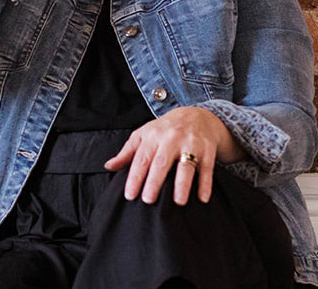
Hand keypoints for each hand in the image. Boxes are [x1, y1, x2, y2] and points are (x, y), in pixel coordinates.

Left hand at [104, 106, 237, 205]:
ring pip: (186, 165)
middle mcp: (171, 139)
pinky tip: (202, 198)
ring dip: (182, 184)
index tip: (130, 195)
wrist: (197, 116)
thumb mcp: (144, 135)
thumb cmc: (165, 129)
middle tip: (148, 200)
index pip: (141, 159)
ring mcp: (191, 143)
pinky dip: (205, 183)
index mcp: (153, 136)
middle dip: (155, 182)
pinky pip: (207, 168)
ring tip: (178, 201)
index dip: (134, 177)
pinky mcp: (208, 149)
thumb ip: (127, 152)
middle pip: (162, 163)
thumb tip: (109, 166)